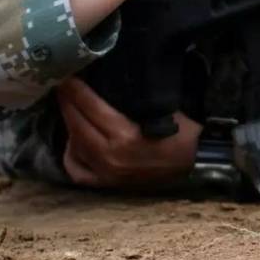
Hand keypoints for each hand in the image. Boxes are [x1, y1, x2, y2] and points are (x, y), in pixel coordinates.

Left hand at [57, 78, 202, 188]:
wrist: (197, 164)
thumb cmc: (183, 132)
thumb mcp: (161, 109)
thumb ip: (133, 98)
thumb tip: (109, 77)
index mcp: (124, 135)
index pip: (90, 107)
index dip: (75, 90)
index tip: (67, 75)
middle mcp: (109, 156)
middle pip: (77, 124)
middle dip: (67, 102)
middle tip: (62, 85)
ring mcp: (107, 173)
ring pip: (75, 144)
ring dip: (69, 122)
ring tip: (68, 106)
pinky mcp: (109, 184)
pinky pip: (78, 171)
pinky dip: (71, 154)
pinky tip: (73, 141)